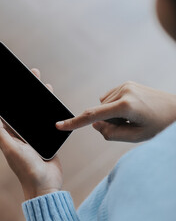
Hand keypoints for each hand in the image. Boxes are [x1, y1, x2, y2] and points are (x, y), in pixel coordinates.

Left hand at [0, 68, 62, 199]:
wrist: (46, 184)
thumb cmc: (26, 169)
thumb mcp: (10, 149)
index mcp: (9, 133)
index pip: (5, 111)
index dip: (4, 97)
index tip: (5, 81)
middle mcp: (20, 132)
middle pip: (21, 107)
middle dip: (23, 91)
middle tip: (27, 73)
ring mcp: (33, 134)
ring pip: (34, 111)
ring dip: (36, 97)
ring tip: (39, 82)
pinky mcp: (45, 136)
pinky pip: (45, 119)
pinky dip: (47, 108)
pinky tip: (50, 97)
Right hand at [56, 81, 175, 141]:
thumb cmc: (160, 126)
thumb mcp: (136, 137)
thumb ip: (111, 134)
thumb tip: (95, 124)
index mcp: (126, 106)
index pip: (93, 116)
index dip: (74, 123)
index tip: (59, 126)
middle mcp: (123, 91)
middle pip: (100, 113)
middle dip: (108, 122)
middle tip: (129, 125)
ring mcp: (125, 85)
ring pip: (103, 106)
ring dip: (112, 115)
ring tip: (133, 116)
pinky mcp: (126, 83)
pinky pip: (109, 99)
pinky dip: (114, 107)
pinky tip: (129, 109)